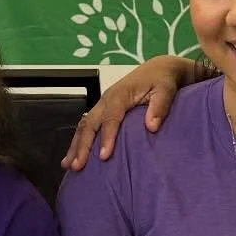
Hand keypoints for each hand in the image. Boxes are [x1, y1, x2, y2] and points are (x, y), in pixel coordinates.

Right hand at [62, 56, 194, 170]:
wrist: (158, 69)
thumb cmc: (162, 80)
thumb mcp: (166, 90)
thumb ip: (160, 107)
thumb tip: (152, 126)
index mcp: (121, 94)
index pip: (111, 117)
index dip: (106, 137)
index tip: (103, 156)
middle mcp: (107, 99)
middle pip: (90, 123)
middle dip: (82, 145)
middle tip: (78, 166)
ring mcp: (102, 104)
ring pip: (84, 125)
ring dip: (75, 146)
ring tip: (69, 166)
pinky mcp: (102, 109)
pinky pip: (86, 125)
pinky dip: (78, 141)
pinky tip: (74, 156)